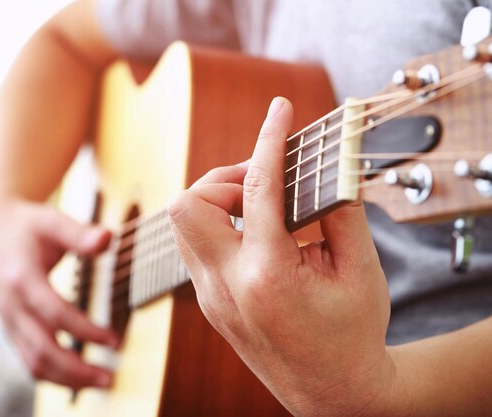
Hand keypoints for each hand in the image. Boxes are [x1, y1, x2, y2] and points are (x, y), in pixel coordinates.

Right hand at [0, 197, 117, 388]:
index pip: (54, 314)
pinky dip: (53, 374)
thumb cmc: (28, 226)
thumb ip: (80, 233)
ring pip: (33, 362)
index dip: (84, 330)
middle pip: (41, 349)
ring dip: (67, 378)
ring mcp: (8, 320)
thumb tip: (109, 238)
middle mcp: (10, 305)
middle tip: (109, 377)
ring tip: (100, 381)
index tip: (114, 340)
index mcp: (21, 278)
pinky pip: (29, 360)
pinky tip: (79, 377)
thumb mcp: (53, 221)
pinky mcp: (11, 328)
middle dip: (76, 369)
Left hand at [168, 98, 394, 415]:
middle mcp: (226, 287)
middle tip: (263, 181)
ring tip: (260, 205)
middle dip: (222, 177)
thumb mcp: (360, 270)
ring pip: (182, 224)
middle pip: (187, 203)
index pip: (257, 189)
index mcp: (268, 277)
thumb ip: (340, 212)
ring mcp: (210, 297)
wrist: (333, 394)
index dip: (269, 140)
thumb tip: (324, 168)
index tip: (279, 110)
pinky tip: (253, 232)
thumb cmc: (351, 335)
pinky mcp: (208, 302)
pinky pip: (195, 245)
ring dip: (216, 200)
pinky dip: (218, 225)